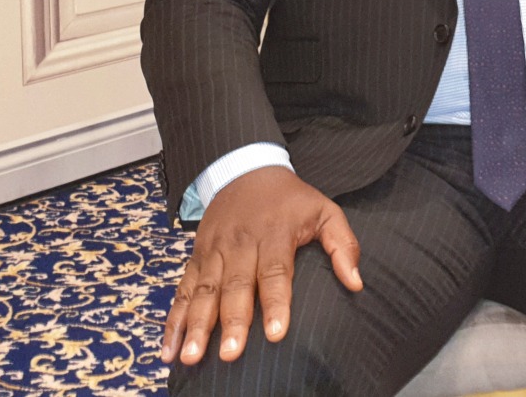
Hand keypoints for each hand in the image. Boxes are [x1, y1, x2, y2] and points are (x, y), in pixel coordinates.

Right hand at [161, 165, 362, 365]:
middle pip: (235, 286)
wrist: (246, 169)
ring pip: (203, 290)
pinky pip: (182, 289)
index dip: (276, 303)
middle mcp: (240, 243)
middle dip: (232, 322)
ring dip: (196, 325)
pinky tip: (168, 347)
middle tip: (231, 355)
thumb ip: (343, 244)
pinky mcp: (196, 255)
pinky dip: (173, 319)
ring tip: (190, 357)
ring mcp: (214, 250)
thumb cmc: (291, 199)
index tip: (276, 334)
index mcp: (274, 233)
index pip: (275, 272)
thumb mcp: (325, 210)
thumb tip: (356, 282)